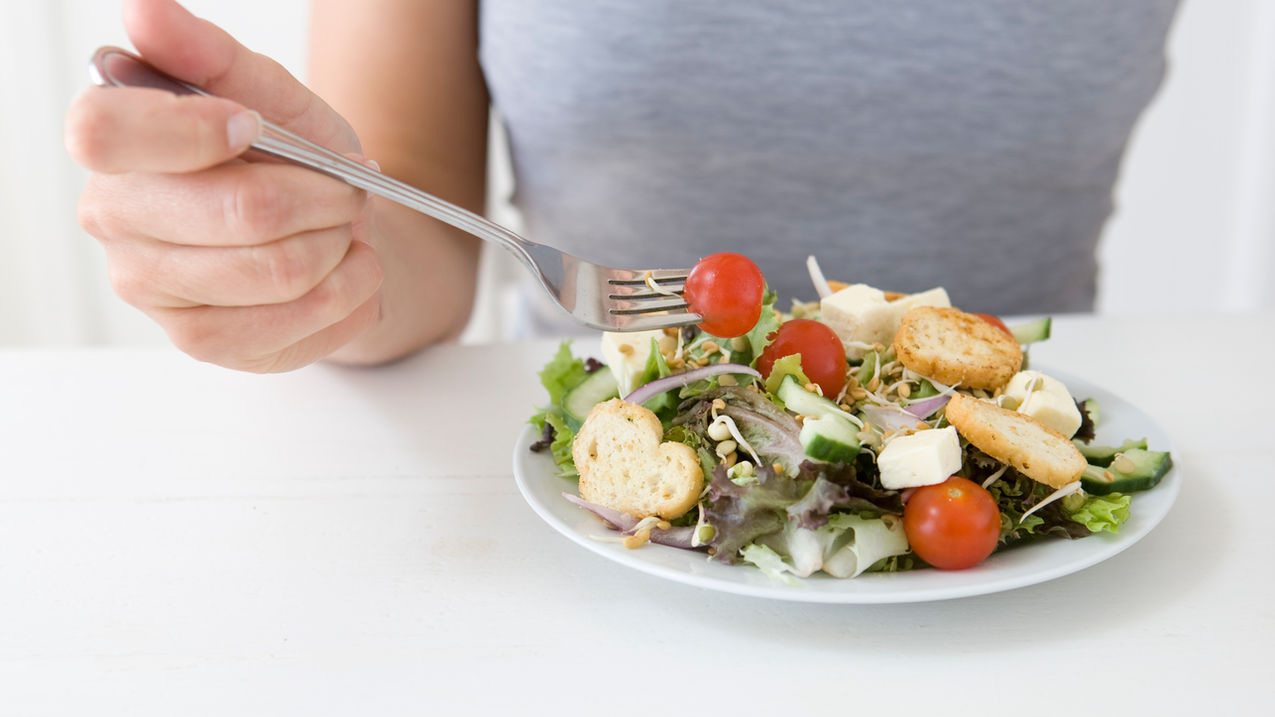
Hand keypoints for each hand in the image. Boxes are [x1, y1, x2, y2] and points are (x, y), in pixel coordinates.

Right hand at [65, 0, 382, 372]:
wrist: (330, 229)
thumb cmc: (287, 158)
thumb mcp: (266, 93)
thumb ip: (210, 55)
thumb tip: (145, 12)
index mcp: (112, 144)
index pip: (106, 134)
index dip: (194, 131)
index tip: (254, 126)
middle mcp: (115, 219)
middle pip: (238, 212)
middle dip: (322, 196)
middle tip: (344, 188)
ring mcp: (153, 290)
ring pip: (281, 271)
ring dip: (341, 245)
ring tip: (345, 228)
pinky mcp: (202, 342)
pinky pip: (299, 321)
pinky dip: (350, 289)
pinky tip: (346, 270)